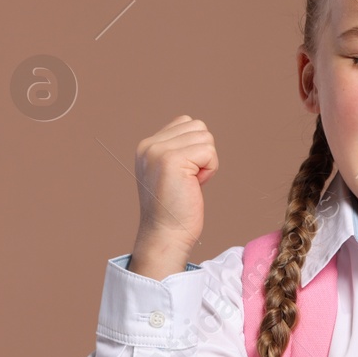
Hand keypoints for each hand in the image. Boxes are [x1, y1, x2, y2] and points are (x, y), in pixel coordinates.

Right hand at [128, 115, 217, 278]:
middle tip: (190, 180)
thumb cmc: (175, 208)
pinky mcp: (172, 160)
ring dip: (207, 162)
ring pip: (205, 137)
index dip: (195, 147)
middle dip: (203, 153)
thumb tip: (199, 131)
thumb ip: (178, 149)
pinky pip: (209, 152)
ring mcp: (159, 151)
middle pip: (198, 127)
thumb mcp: (170, 172)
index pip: (185, 122)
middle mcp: (149, 145)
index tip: (185, 173)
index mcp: (147, 146)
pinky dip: (210, 170)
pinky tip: (195, 185)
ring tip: (191, 182)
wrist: (166, 234)